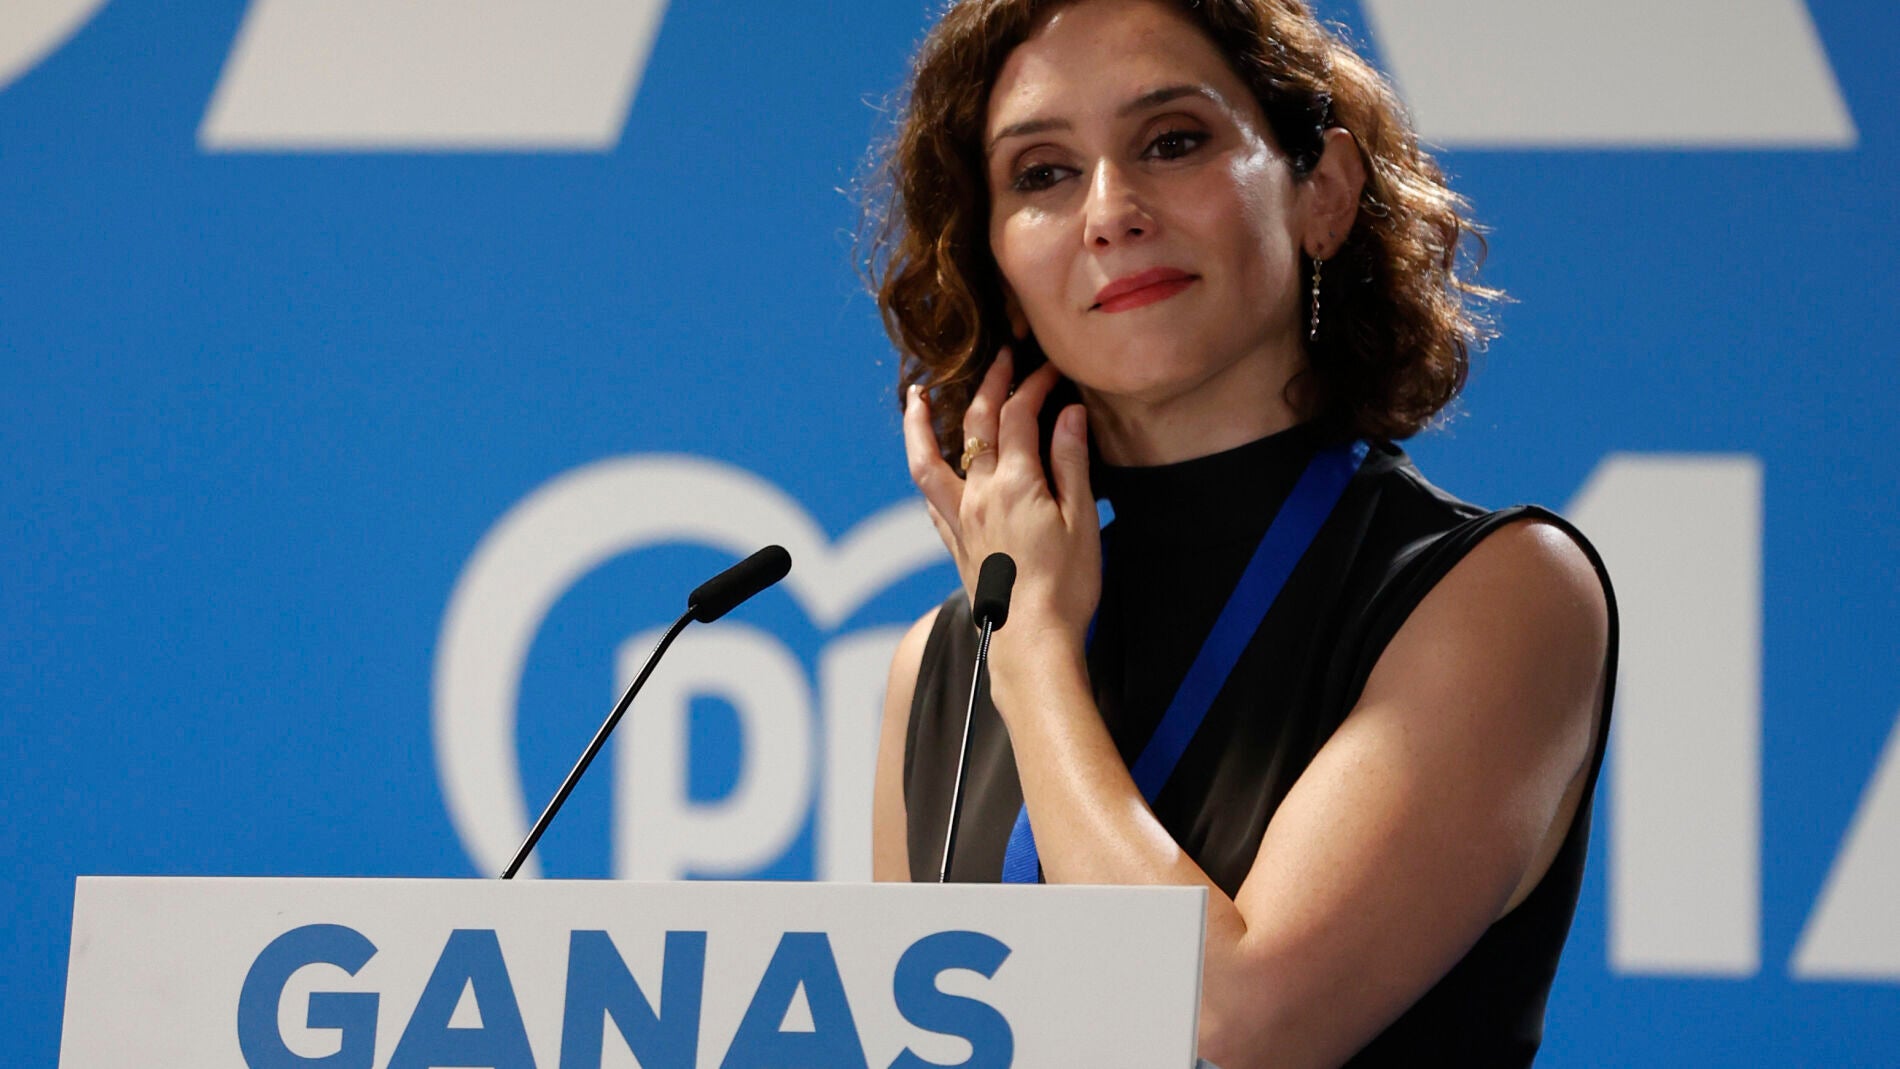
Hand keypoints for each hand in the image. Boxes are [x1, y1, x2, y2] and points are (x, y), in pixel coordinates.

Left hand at [903, 348, 1099, 647]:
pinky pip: (929, 496)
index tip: (1051, 371)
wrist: (1032, 641)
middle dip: (991, 383)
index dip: (1034, 385)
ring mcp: (960, 517)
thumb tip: (1069, 414)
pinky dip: (926, 467)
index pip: (1018, 415)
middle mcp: (977, 493)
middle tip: (1002, 358)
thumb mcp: (1081, 518)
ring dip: (920, 424)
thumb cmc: (1066, 586)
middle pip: (977, 422)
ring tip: (916, 397)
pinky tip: (928, 459)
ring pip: (928, 459)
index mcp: (1013, 483)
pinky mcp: (954, 540)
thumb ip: (1071, 461)